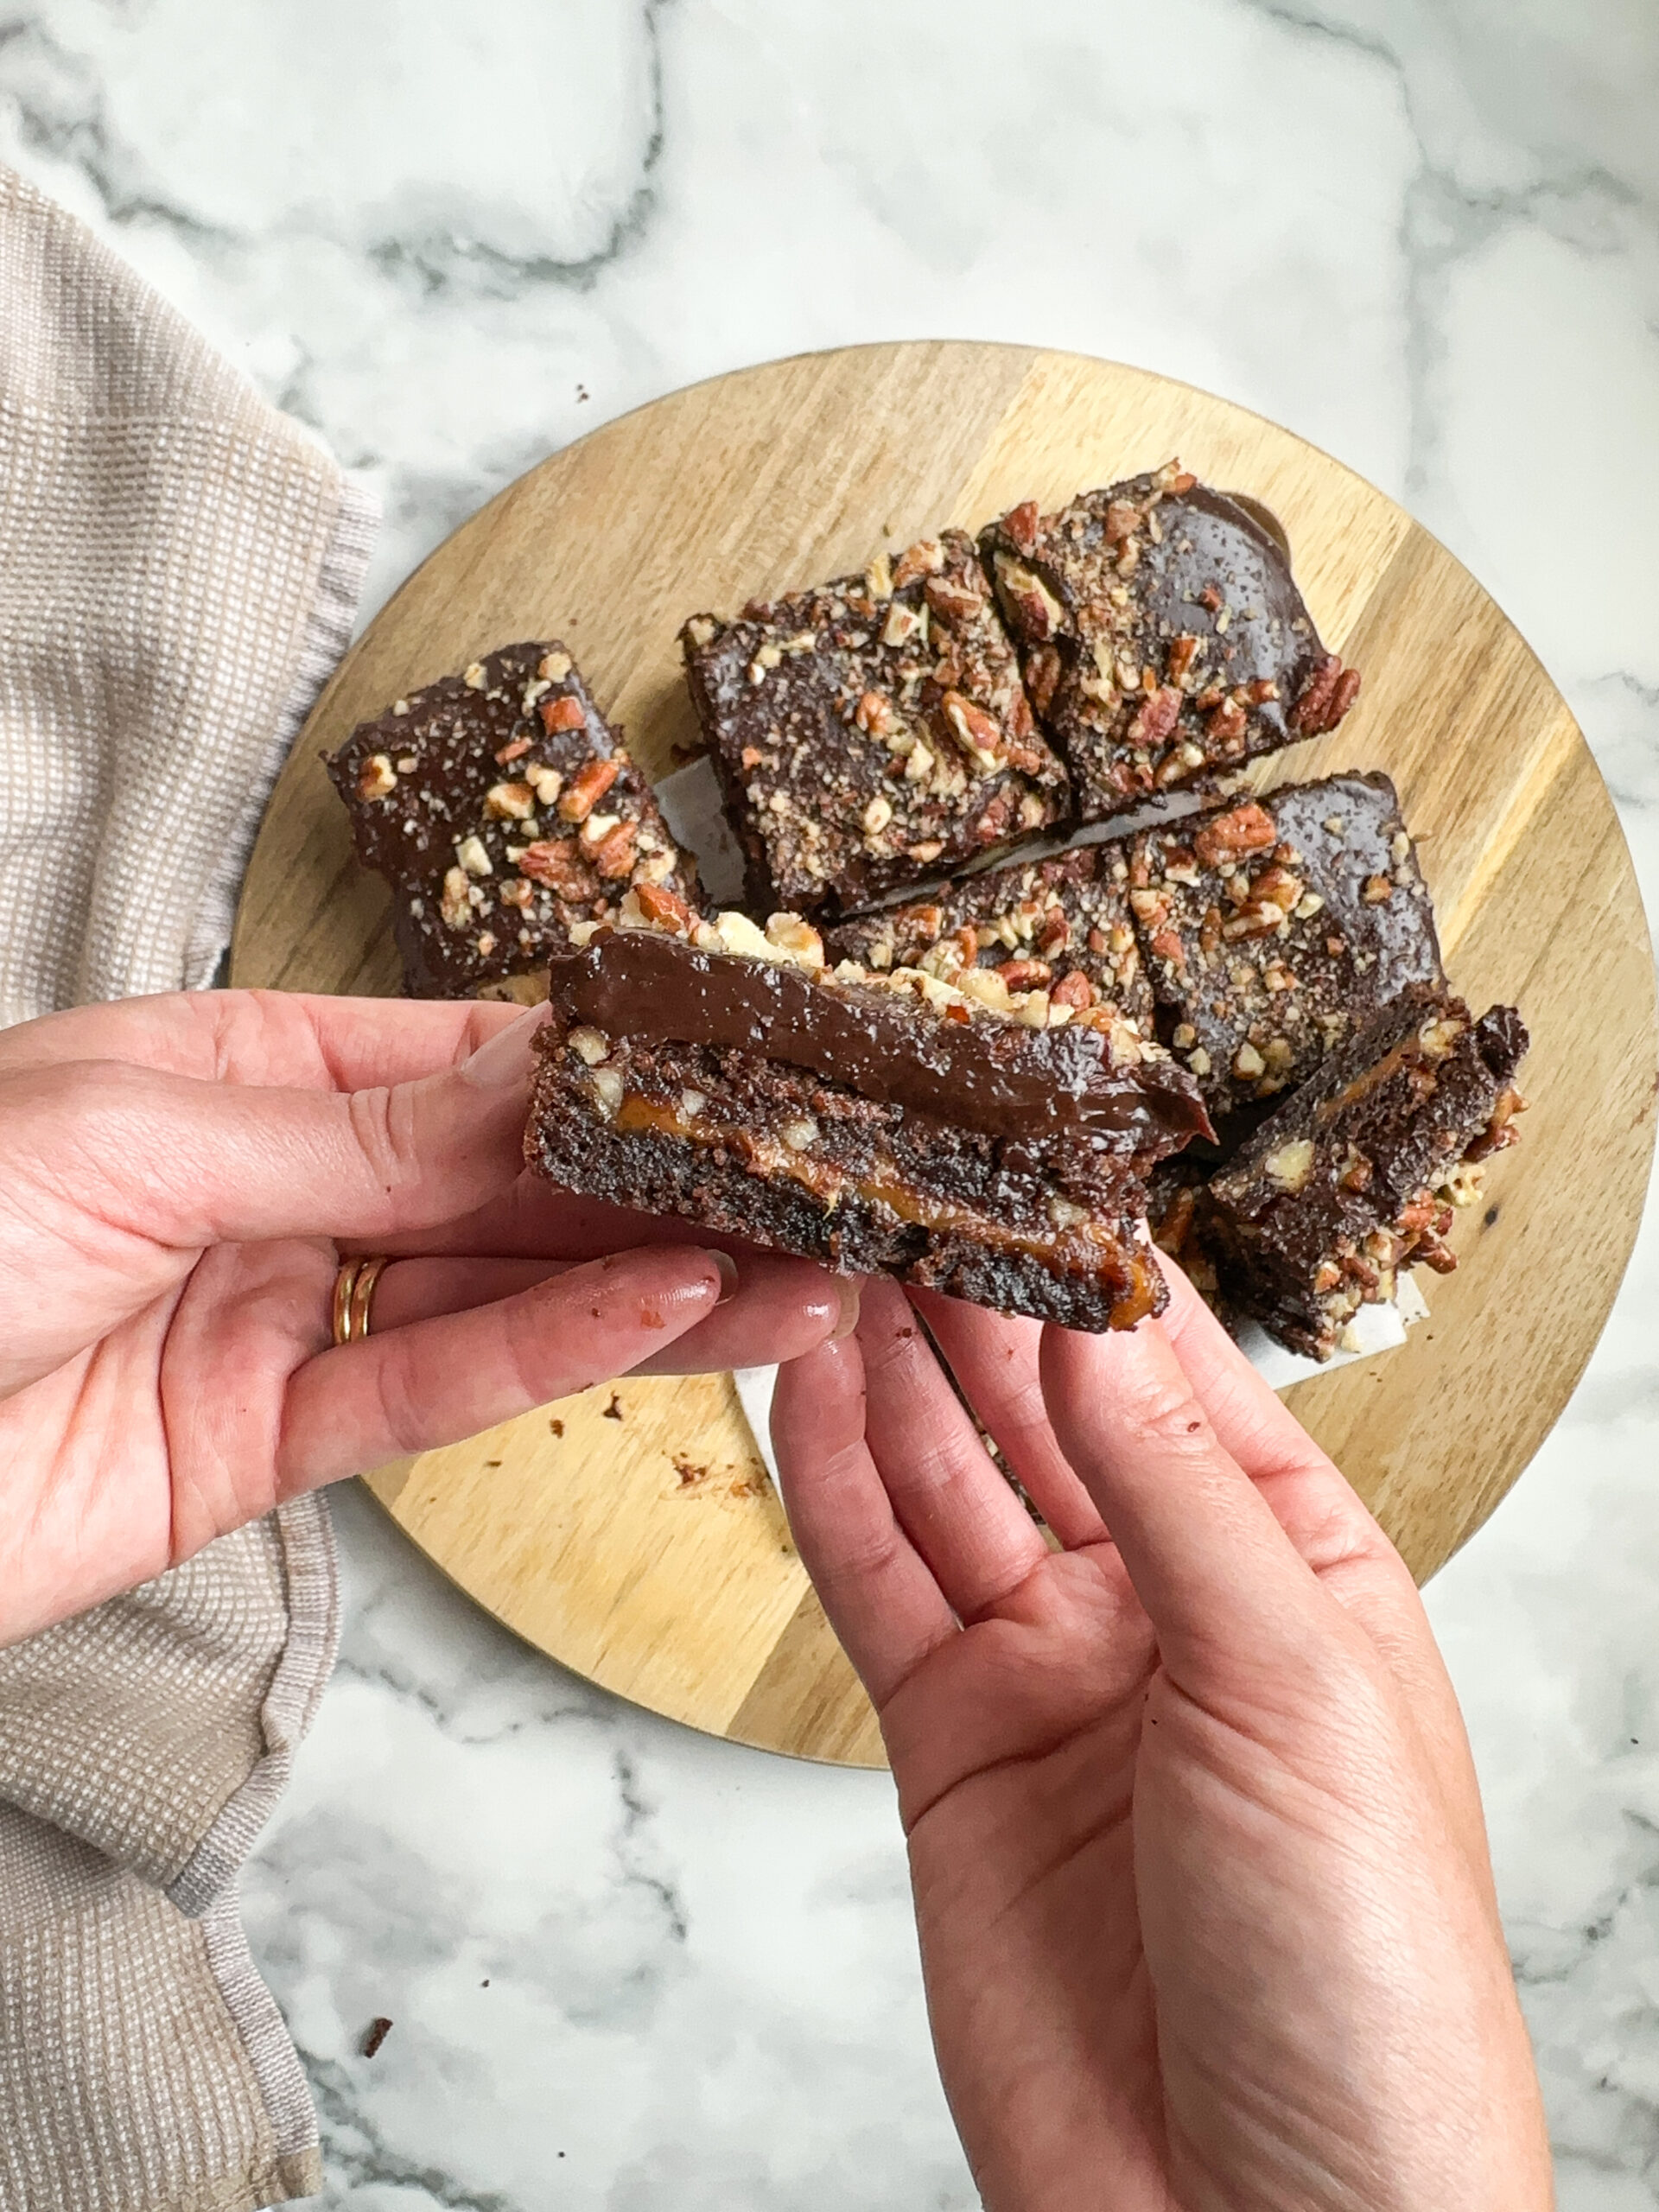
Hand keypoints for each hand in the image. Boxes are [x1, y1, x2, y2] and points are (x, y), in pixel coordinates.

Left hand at [0, 989, 852, 1644]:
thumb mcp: (143, 1128)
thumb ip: (366, 1125)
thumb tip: (552, 1074)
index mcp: (232, 1064)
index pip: (456, 1051)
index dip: (599, 1057)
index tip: (732, 1055)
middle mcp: (272, 1185)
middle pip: (502, 1175)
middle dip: (655, 1176)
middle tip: (806, 1173)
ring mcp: (278, 1318)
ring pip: (501, 1292)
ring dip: (653, 1278)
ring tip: (800, 1261)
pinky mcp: (268, 1450)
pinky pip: (436, 1393)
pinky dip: (554, 1357)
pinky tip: (670, 1314)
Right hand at [772, 1273, 1549, 2210]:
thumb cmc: (1362, 1981)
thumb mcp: (1294, 1686)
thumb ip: (1175, 1489)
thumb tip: (1094, 1315)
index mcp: (1297, 1574)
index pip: (1182, 1376)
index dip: (1099, 1269)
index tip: (1025, 1164)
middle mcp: (1169, 1610)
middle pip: (1050, 1412)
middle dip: (976, 1301)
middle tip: (902, 1185)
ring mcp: (1053, 1677)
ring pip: (951, 1481)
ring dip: (892, 1370)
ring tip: (835, 1252)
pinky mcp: (951, 1751)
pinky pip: (878, 1584)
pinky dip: (834, 1485)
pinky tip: (805, 1391)